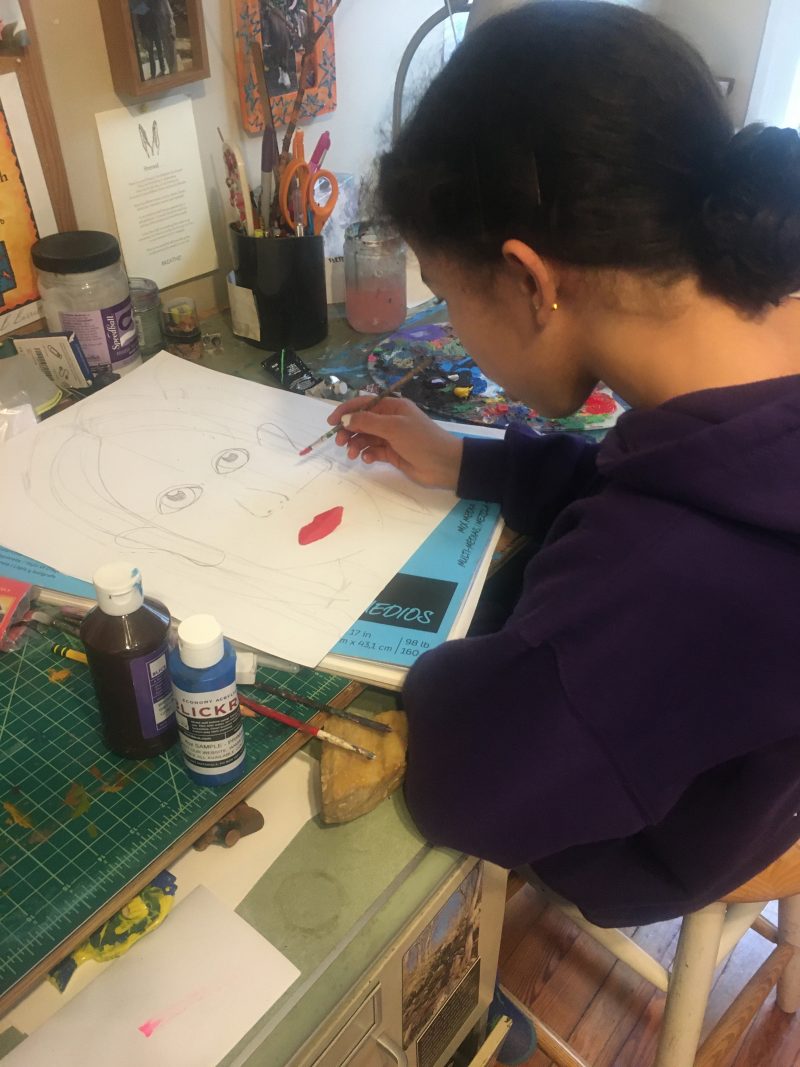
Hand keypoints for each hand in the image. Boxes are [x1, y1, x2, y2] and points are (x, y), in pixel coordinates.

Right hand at [327, 396, 463, 488]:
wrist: (444, 464)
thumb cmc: (421, 440)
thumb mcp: (393, 427)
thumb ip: (367, 422)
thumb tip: (345, 419)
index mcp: (393, 407)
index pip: (364, 404)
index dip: (346, 411)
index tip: (332, 422)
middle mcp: (391, 420)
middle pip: (362, 422)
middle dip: (349, 430)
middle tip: (340, 442)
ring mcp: (392, 438)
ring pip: (366, 438)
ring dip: (356, 444)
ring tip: (352, 454)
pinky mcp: (392, 454)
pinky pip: (374, 451)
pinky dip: (368, 454)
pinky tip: (367, 459)